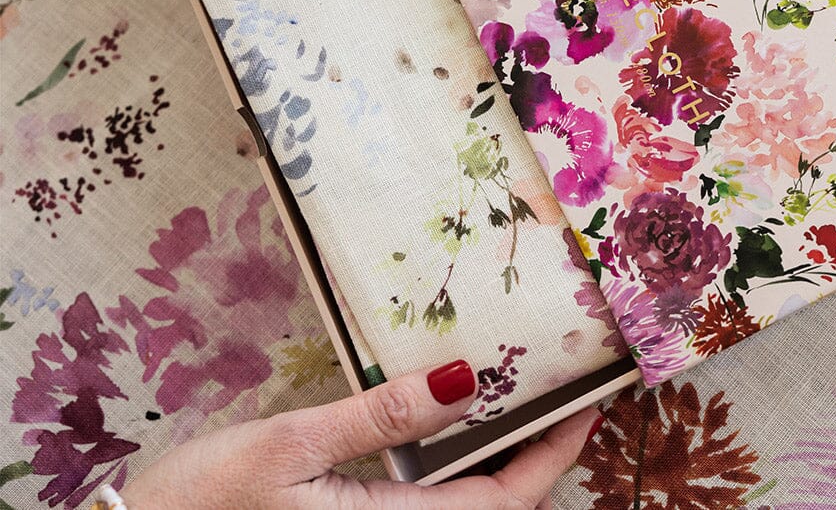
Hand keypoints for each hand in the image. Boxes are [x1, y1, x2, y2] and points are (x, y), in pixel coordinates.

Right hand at [120, 359, 599, 508]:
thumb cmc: (203, 505)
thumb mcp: (289, 447)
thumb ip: (380, 417)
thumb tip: (462, 379)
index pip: (503, 504)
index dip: (554, 457)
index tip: (592, 405)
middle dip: (538, 460)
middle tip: (565, 393)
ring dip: (502, 467)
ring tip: (522, 402)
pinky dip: (457, 475)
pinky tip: (450, 432)